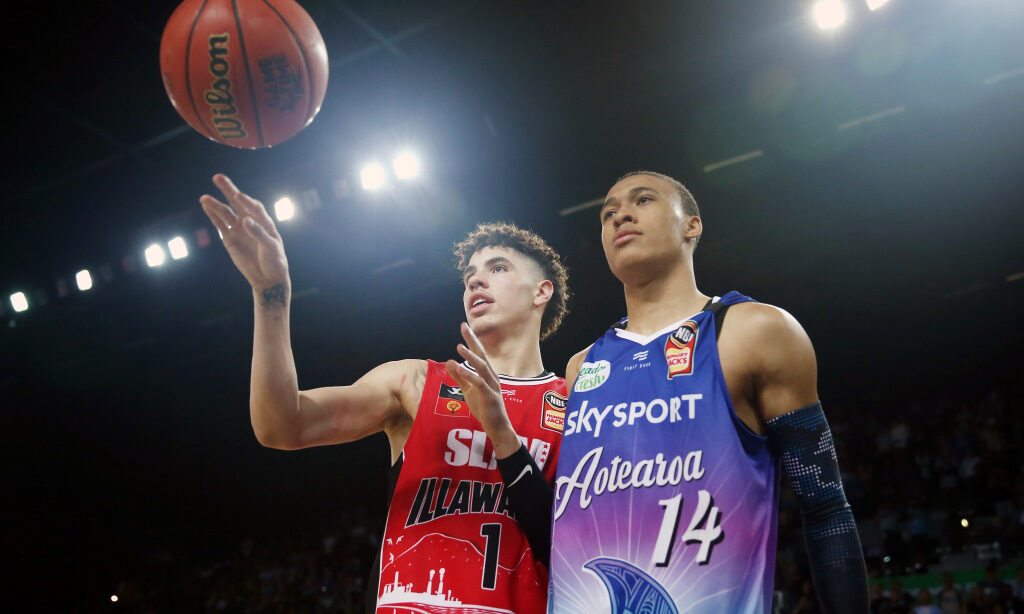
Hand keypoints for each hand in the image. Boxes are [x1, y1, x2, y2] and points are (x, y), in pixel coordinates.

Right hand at [199, 174, 289, 294]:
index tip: (239, 196)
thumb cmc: (275, 261)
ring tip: (204, 198)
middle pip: (237, 203)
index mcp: (264, 221)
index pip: (254, 207)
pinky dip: (213, 216)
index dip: (247, 201)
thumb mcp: (271, 247)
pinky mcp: (229, 239)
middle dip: (228, 190)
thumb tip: (245, 220)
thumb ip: (259, 233)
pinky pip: (220, 225)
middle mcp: (250, 221)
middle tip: (218, 177)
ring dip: (215, 205)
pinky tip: (206, 206)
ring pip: (225, 213)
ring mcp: (239, 229)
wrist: (268, 277)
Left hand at [446, 323, 521, 458]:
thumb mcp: (469, 390)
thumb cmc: (485, 408)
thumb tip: (450, 361)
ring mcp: (492, 386)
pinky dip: (470, 376)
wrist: (497, 428)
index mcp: (487, 374)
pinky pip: (480, 384)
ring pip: (482, 368)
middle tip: (464, 327)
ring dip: (471, 357)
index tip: (464, 326)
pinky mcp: (490, 397)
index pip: (479, 354)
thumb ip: (460, 376)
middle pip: (482, 355)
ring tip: (459, 347)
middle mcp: (491, 377)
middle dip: (473, 341)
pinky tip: (460, 369)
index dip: (472, 340)